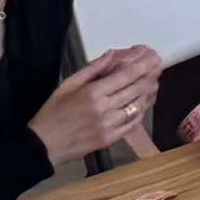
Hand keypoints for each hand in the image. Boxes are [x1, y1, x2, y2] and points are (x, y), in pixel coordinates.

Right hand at [31, 47, 160, 165]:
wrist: (41, 146)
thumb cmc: (52, 113)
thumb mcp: (67, 85)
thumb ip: (92, 69)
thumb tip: (112, 54)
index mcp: (93, 93)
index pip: (126, 76)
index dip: (143, 66)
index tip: (153, 58)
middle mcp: (104, 109)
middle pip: (136, 89)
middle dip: (150, 76)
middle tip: (158, 68)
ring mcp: (108, 125)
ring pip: (138, 106)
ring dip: (148, 93)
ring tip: (153, 84)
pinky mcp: (109, 139)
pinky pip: (132, 123)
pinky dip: (141, 111)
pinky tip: (143, 104)